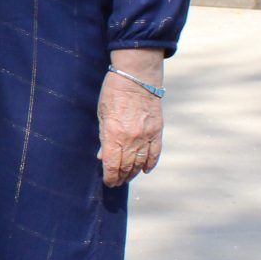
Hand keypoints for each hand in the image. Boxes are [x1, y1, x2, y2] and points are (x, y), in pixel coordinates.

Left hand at [97, 70, 163, 187]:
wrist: (137, 77)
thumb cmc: (114, 93)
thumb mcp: (102, 115)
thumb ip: (104, 138)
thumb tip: (103, 156)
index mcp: (114, 135)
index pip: (112, 165)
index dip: (110, 177)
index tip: (108, 182)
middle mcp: (131, 139)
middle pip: (126, 167)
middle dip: (120, 177)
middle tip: (116, 182)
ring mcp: (146, 136)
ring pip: (140, 163)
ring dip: (133, 173)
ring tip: (127, 177)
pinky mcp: (157, 131)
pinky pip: (155, 153)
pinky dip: (150, 163)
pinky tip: (145, 170)